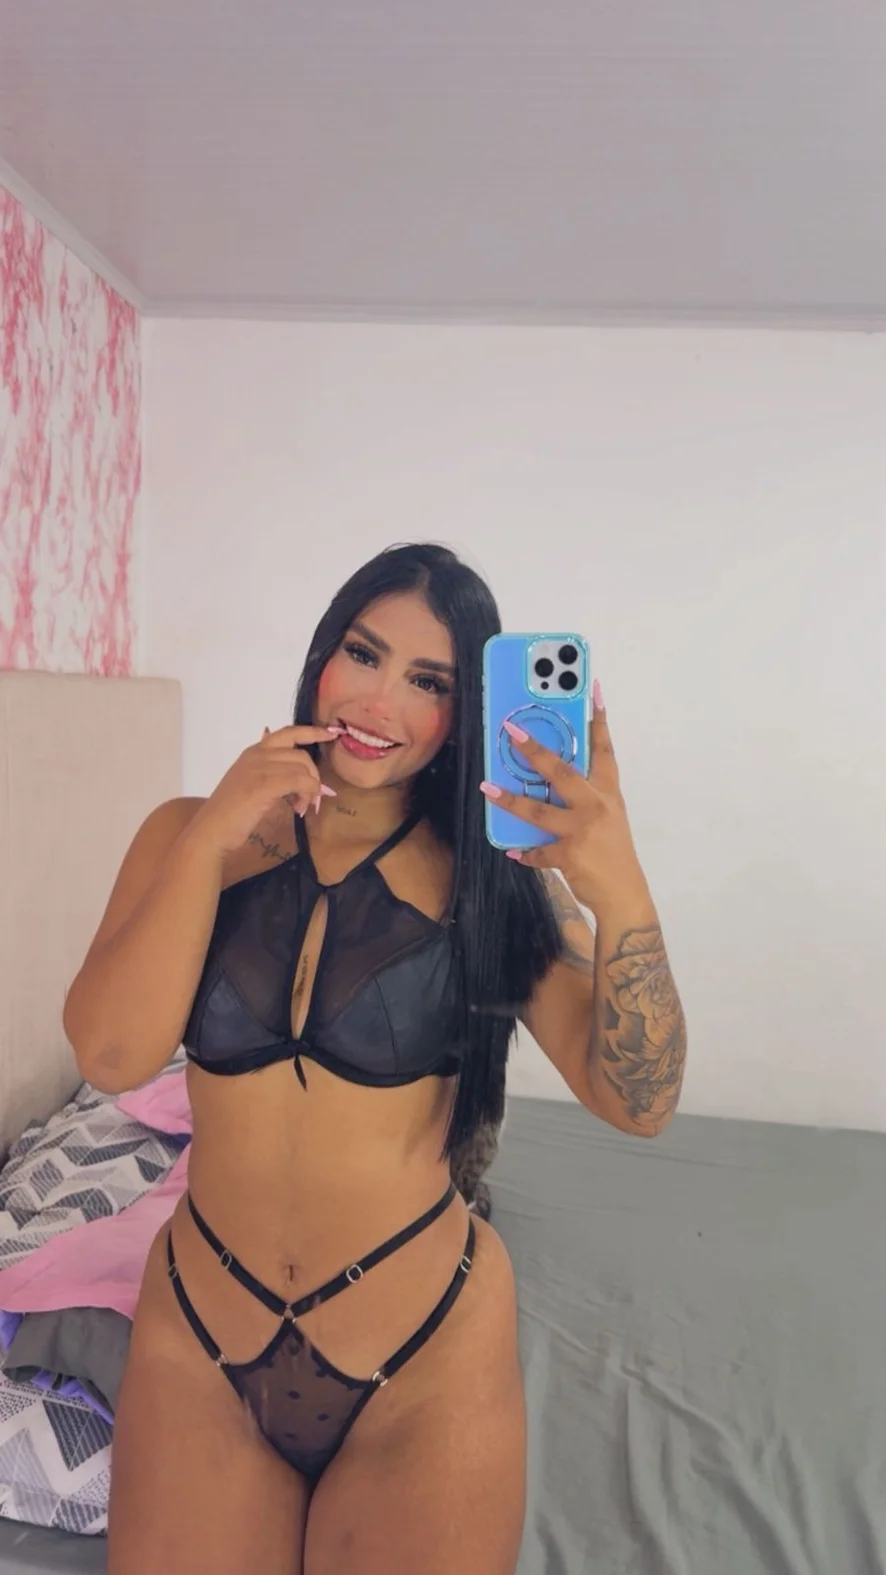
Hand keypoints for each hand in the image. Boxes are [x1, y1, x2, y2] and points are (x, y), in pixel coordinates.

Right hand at [191, 724, 341, 855]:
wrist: (211, 830)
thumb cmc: (232, 814)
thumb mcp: (252, 785)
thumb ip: (274, 776)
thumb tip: (306, 780)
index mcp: (253, 752)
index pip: (288, 732)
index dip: (313, 732)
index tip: (331, 734)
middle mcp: (257, 754)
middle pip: (301, 754)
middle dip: (313, 777)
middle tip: (309, 800)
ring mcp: (259, 767)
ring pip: (303, 769)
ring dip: (310, 790)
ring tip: (301, 807)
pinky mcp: (264, 784)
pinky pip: (300, 781)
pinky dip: (307, 795)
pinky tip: (299, 809)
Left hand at [479, 689, 649, 917]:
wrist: (625, 894)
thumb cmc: (614, 852)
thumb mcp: (608, 817)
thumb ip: (584, 797)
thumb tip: (549, 782)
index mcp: (608, 793)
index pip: (604, 749)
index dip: (599, 719)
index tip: (594, 689)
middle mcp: (597, 806)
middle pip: (562, 771)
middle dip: (535, 750)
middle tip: (512, 731)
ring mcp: (583, 830)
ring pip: (539, 810)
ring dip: (509, 799)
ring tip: (487, 788)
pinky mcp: (570, 854)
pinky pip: (538, 851)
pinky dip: (526, 852)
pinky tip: (514, 850)